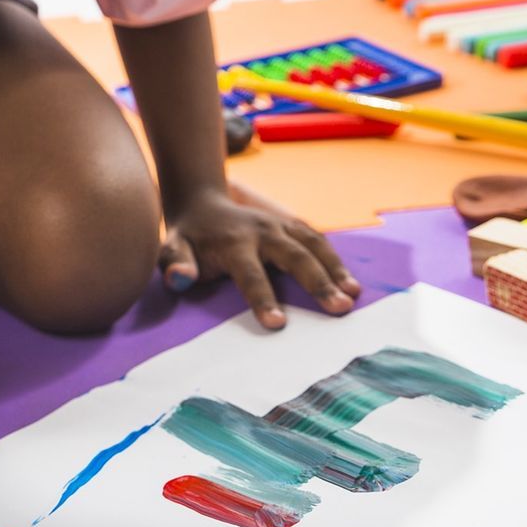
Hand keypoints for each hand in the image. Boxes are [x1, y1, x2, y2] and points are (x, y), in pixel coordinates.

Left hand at [158, 182, 361, 328]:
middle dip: (318, 283)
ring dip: (335, 269)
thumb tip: (181, 280)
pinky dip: (335, 259)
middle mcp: (262, 230)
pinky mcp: (290, 224)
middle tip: (340, 308)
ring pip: (313, 244)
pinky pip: (317, 240)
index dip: (263, 299)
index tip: (277, 325)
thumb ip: (175, 265)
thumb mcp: (172, 249)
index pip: (250, 275)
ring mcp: (279, 224)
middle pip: (295, 256)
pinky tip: (350, 282)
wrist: (202, 201)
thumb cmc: (188, 238)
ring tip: (354, 295)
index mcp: (234, 242)